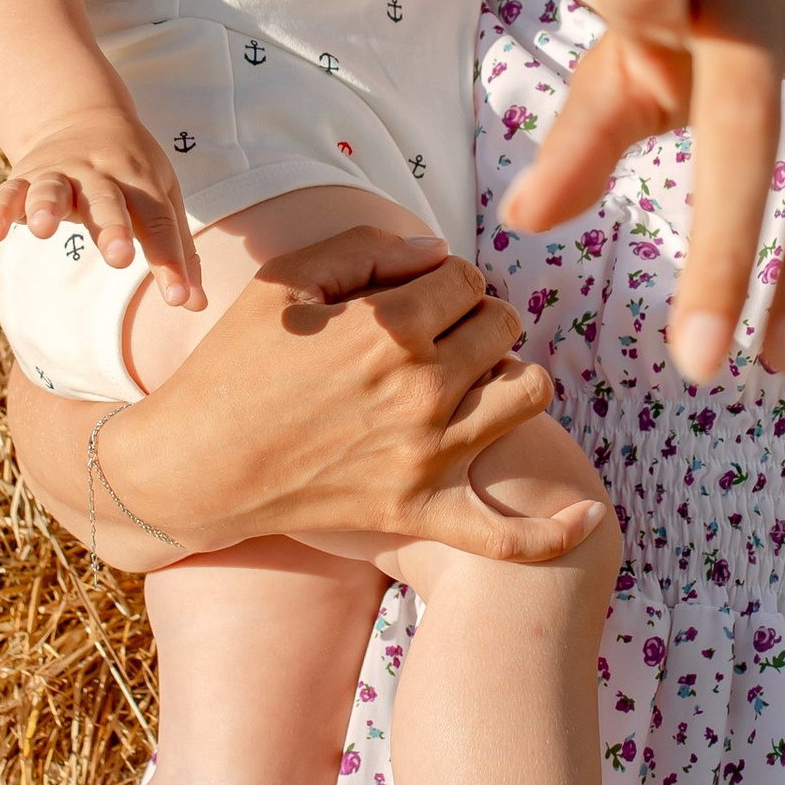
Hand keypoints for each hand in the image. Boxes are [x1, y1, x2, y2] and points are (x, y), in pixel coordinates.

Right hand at [0, 95, 198, 307]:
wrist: (83, 115)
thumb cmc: (132, 169)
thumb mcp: (163, 197)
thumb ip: (177, 250)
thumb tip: (196, 305)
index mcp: (140, 182)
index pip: (158, 223)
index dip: (170, 262)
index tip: (179, 298)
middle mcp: (100, 174)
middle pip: (107, 201)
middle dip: (112, 228)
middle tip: (118, 256)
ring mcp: (60, 173)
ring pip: (53, 188)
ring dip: (48, 206)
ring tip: (45, 230)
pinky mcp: (25, 176)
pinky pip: (9, 191)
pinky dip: (0, 208)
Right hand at [5, 224, 601, 565]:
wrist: (196, 466)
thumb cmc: (234, 365)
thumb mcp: (287, 281)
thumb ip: (367, 248)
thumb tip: (436, 255)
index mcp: (390, 326)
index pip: (466, 278)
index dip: (443, 279)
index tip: (414, 294)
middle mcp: (422, 389)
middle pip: (502, 326)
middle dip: (478, 317)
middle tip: (438, 333)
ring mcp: (429, 455)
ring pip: (528, 394)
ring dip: (512, 376)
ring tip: (478, 380)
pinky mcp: (423, 512)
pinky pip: (508, 536)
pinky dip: (553, 530)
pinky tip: (589, 518)